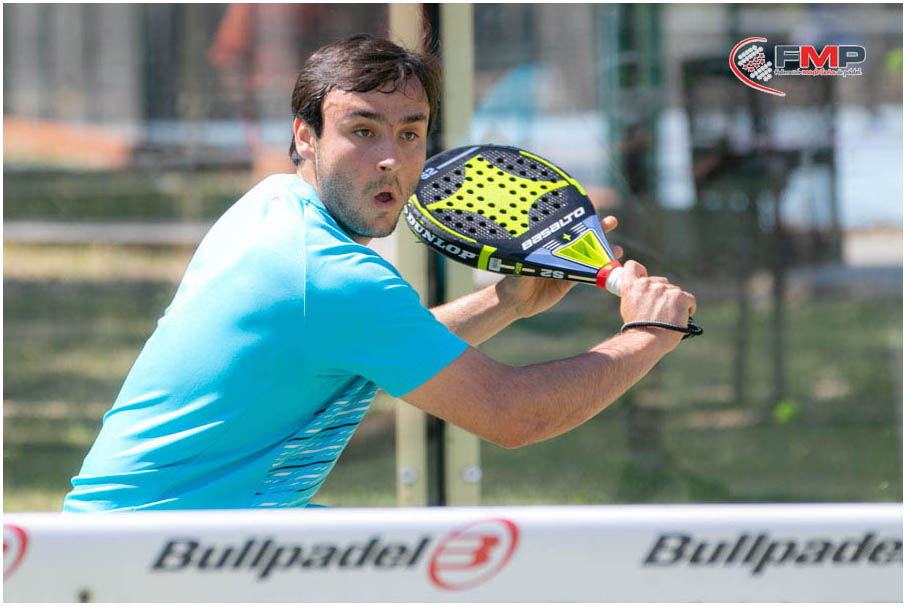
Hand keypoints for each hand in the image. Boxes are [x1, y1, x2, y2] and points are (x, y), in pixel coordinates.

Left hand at [497, 216, 622, 318]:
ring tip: (618, 248)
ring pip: (587, 255)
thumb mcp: (519, 268)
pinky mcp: (568, 280)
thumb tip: (527, 254)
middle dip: (597, 229)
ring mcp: (565, 265)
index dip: (578, 218)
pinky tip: (611, 268)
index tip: (591, 211)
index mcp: (546, 242)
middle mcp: (557, 250)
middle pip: (580, 237)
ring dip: (603, 250)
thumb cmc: (512, 281)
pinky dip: (599, 270)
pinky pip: (587, 274)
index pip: (564, 226)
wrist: (515, 302)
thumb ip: (526, 262)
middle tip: (612, 222)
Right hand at [619, 260, 696, 344]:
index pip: (632, 266)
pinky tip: (682, 318)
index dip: (640, 271)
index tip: (644, 278)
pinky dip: (687, 308)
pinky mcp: (680, 297)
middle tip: (660, 311)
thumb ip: (636, 295)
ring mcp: (665, 289)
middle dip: (662, 294)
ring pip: (675, 292)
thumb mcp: (628, 308)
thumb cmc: (638, 330)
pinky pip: (689, 299)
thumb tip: (646, 295)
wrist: (648, 341)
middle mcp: (648, 284)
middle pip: (660, 282)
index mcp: (632, 286)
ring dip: (674, 303)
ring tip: (669, 319)